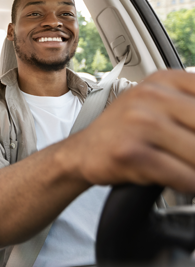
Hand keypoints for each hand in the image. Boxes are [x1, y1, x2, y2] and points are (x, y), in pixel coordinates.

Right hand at [69, 70, 194, 192]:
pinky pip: (183, 176)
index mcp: (163, 80)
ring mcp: (139, 123)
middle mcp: (151, 96)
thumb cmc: (125, 131)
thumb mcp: (156, 104)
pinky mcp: (130, 153)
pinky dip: (191, 185)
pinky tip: (187, 183)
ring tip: (190, 168)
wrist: (82, 152)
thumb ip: (190, 106)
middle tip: (193, 154)